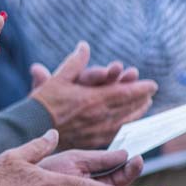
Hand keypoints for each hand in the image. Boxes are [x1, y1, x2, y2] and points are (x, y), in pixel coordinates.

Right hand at [29, 42, 157, 148]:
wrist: (32, 126)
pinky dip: (125, 126)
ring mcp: (96, 129)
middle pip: (128, 107)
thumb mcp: (58, 77)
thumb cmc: (44, 101)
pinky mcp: (91, 139)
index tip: (153, 85)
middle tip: (150, 94)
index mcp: (93, 98)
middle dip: (141, 99)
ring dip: (136, 113)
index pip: (124, 92)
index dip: (141, 88)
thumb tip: (84, 46)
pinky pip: (114, 133)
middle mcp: (99, 115)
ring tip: (144, 107)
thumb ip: (75, 62)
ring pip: (124, 121)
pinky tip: (128, 124)